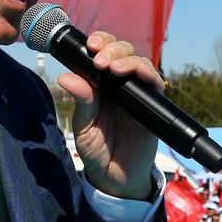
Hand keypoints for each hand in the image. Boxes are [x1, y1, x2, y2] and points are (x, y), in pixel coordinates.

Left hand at [59, 32, 160, 199]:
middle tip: (99, 60)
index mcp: (101, 84)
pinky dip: (147, 73)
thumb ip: (81, 101)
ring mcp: (138, 93)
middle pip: (123, 51)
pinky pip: (155, 83)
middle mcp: (121, 84)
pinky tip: (135, 73)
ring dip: (127, 58)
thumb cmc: (97, 150)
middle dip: (112, 48)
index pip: (103, 52)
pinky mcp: (154, 106)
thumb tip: (66, 77)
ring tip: (112, 67)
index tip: (91, 46)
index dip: (100, 42)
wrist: (115, 178)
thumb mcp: (84, 126)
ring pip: (139, 61)